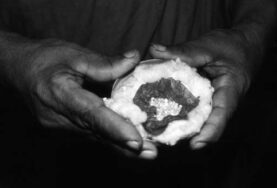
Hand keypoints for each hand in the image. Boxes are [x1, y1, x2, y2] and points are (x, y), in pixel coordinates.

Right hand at [18, 39, 156, 158]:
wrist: (19, 70)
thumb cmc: (45, 59)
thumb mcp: (74, 54)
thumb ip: (105, 62)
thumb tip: (134, 59)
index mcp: (60, 94)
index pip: (91, 114)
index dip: (114, 128)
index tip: (135, 141)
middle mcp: (59, 117)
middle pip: (96, 132)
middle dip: (124, 145)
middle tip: (151, 154)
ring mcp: (59, 126)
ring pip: (94, 137)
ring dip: (120, 145)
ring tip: (147, 151)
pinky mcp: (63, 129)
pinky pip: (89, 134)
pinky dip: (109, 138)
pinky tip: (127, 142)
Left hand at [150, 30, 252, 148]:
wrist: (245, 43)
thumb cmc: (233, 45)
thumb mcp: (210, 46)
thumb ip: (184, 50)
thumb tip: (154, 50)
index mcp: (231, 91)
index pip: (222, 115)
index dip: (210, 132)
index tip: (195, 145)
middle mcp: (222, 101)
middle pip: (207, 122)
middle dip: (189, 133)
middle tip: (167, 138)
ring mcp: (213, 100)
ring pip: (199, 116)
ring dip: (183, 123)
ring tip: (162, 129)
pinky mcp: (205, 97)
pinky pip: (193, 106)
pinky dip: (180, 108)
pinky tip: (163, 108)